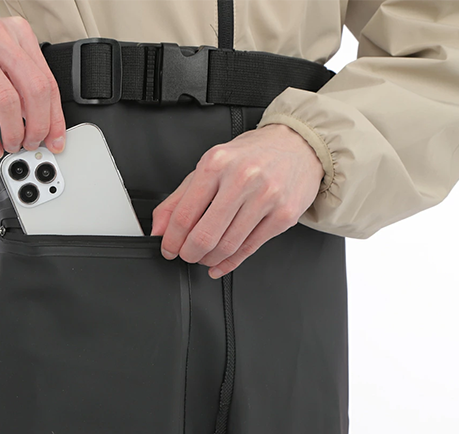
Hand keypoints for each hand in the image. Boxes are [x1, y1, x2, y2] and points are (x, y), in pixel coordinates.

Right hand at [0, 17, 65, 158]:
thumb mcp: (1, 66)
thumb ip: (23, 88)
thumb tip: (43, 126)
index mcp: (19, 32)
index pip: (47, 80)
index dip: (55, 116)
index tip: (55, 139)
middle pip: (34, 89)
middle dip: (38, 125)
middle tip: (33, 143)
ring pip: (8, 101)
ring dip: (14, 132)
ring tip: (12, 145)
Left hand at [151, 123, 324, 277]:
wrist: (299, 145)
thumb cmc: (251, 156)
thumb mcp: (209, 167)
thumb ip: (178, 198)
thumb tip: (159, 229)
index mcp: (216, 164)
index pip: (184, 214)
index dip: (171, 240)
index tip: (168, 249)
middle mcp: (242, 179)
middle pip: (205, 235)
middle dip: (189, 253)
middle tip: (186, 255)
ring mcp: (266, 198)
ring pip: (227, 246)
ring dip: (209, 259)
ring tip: (204, 256)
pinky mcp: (284, 215)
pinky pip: (250, 249)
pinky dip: (230, 263)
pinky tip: (220, 264)